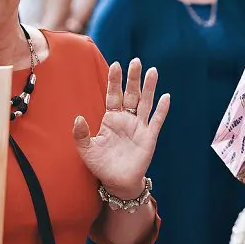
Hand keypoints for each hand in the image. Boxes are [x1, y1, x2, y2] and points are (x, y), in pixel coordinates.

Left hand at [75, 58, 170, 198]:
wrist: (117, 182)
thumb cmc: (101, 165)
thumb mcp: (86, 149)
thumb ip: (81, 134)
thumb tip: (79, 118)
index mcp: (111, 119)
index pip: (113, 95)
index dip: (114, 81)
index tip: (116, 64)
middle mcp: (126, 119)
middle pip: (131, 94)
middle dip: (133, 78)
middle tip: (136, 61)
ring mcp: (139, 127)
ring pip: (145, 103)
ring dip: (149, 88)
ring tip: (153, 71)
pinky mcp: (149, 137)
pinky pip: (156, 121)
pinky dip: (161, 109)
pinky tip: (166, 96)